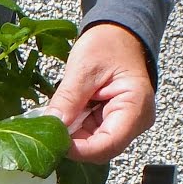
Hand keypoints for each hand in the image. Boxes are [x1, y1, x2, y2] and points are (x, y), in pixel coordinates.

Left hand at [44, 22, 156, 164]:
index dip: (79, 150)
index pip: (108, 145)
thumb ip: (68, 99)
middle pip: (101, 149)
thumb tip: (50, 125)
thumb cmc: (108, 44)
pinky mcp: (113, 121)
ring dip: (72, 137)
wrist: (120, 33)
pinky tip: (62, 118)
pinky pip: (92, 134)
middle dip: (73, 144)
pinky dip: (75, 129)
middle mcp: (135, 122)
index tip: (53, 142)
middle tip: (46, 132)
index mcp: (136, 108)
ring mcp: (125, 123)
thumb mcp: (84, 68)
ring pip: (94, 145)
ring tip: (53, 121)